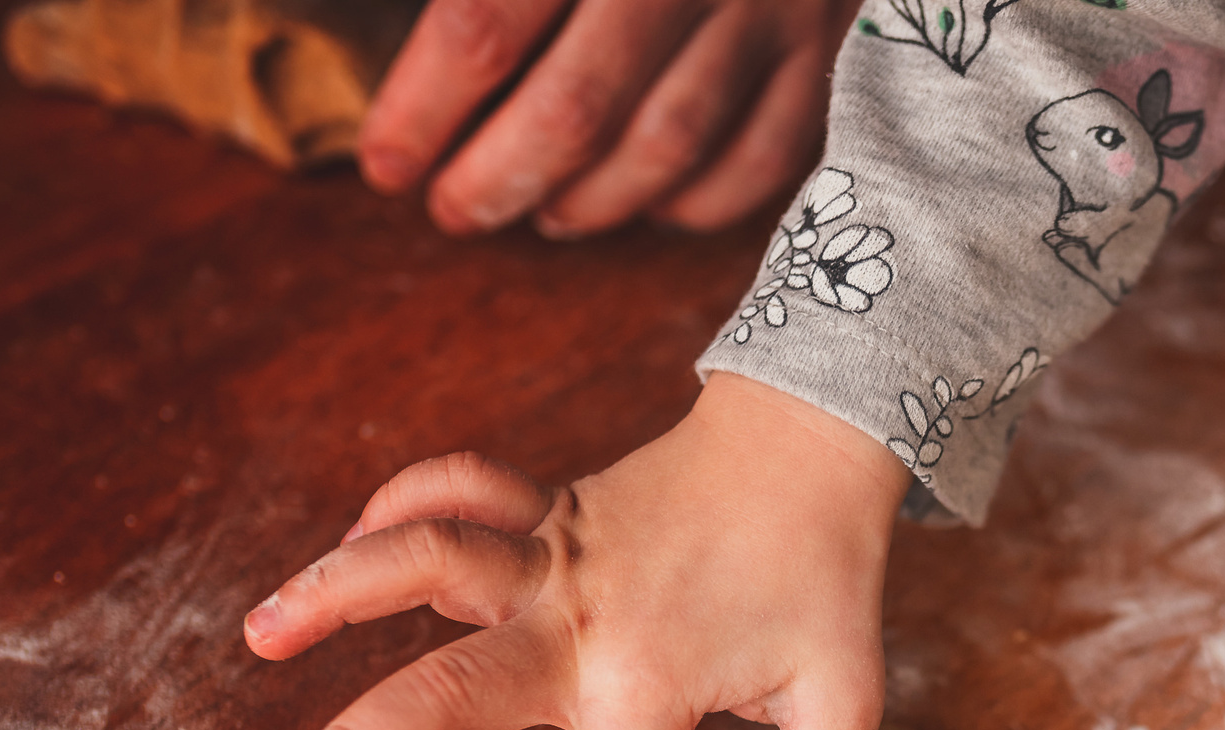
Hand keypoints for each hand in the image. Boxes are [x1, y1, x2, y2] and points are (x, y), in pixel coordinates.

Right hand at [243, 374, 911, 729]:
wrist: (807, 444)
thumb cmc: (825, 579)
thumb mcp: (851, 700)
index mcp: (650, 687)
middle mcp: (582, 623)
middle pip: (452, 691)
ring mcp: (554, 558)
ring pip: (426, 561)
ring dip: (337, 590)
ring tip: (262, 632)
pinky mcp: (546, 511)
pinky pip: (458, 491)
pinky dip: (400, 504)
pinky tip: (354, 539)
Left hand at [358, 0, 858, 237]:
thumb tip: (383, 31)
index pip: (483, 23)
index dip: (421, 111)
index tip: (385, 164)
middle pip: (577, 110)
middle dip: (498, 178)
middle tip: (453, 211)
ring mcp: (778, 7)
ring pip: (670, 147)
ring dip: (591, 202)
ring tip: (539, 213)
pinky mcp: (841, 43)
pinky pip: (770, 157)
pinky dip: (702, 199)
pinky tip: (650, 206)